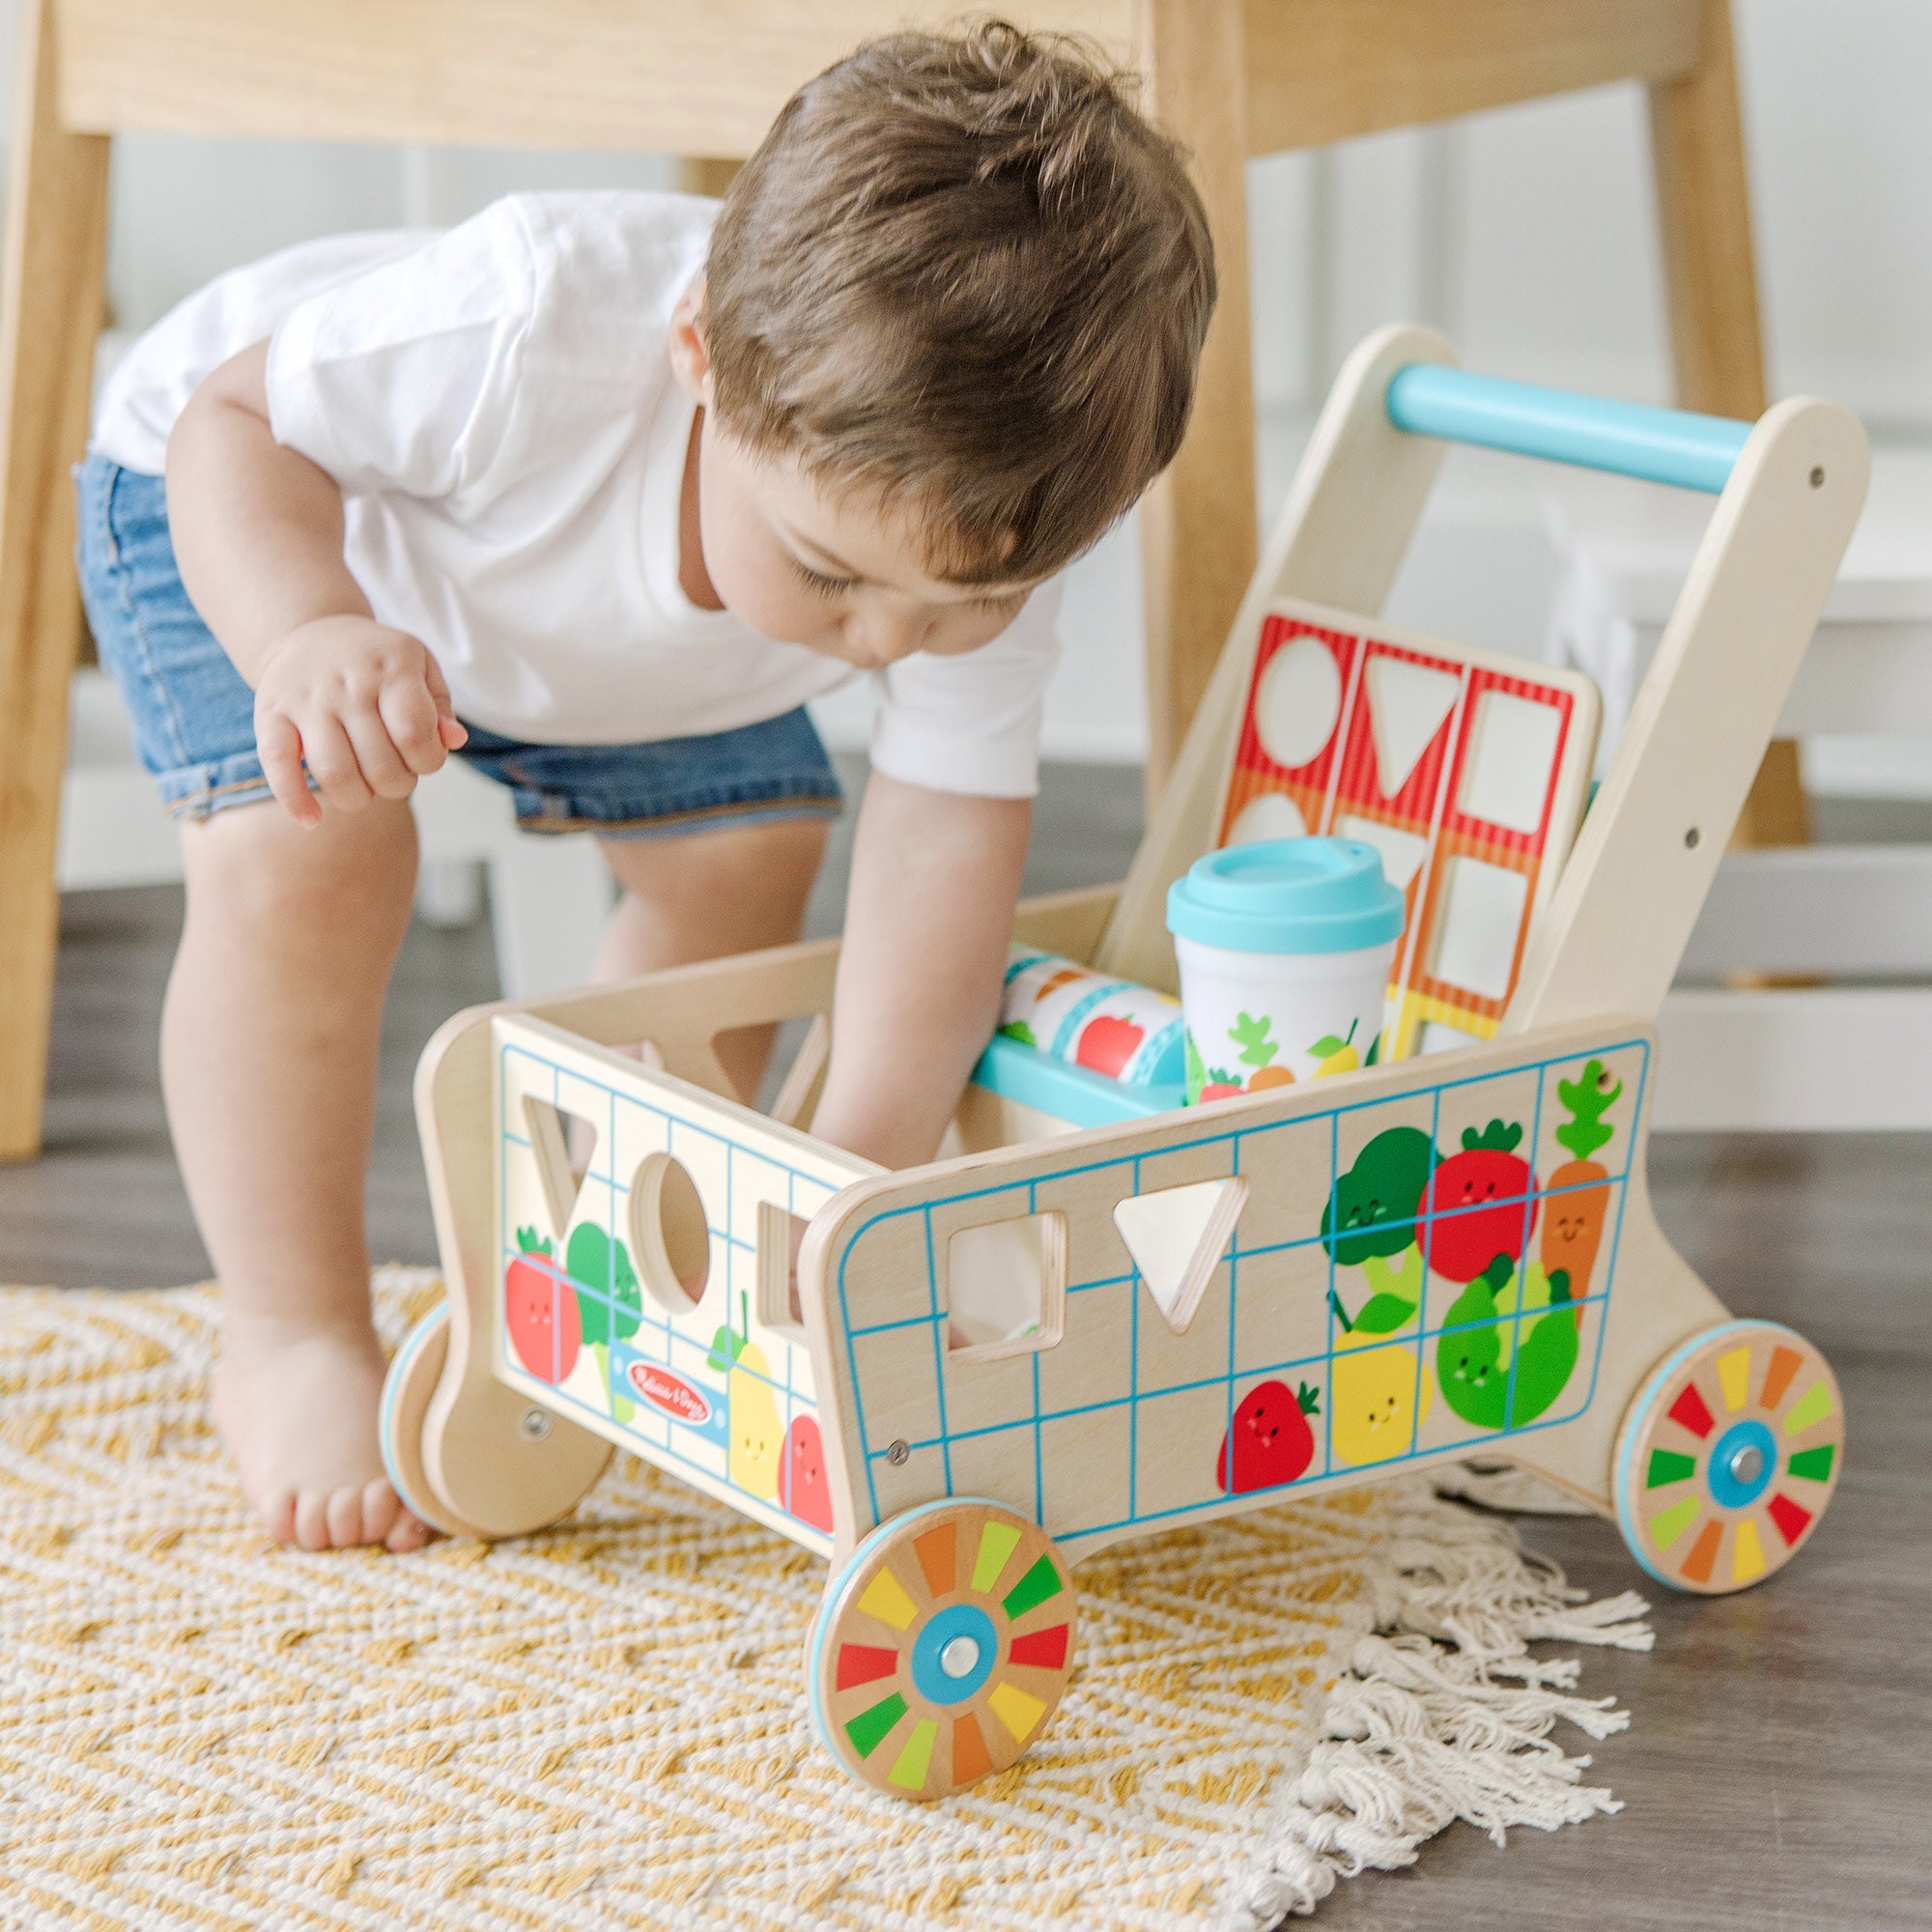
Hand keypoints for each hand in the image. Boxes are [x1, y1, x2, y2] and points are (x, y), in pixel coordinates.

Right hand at [253, 615, 467, 826]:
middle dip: (398, 785)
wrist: (310, 628)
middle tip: (395, 773)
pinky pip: (277, 765)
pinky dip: (294, 800)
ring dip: (358, 798)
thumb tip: (454, 740)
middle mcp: (348, 682)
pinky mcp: (269, 713)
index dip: (428, 762)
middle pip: (380, 766)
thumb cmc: (378, 660)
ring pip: (334, 774)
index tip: (423, 758)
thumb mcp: (420, 666)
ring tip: (364, 787)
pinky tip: (312, 819)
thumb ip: (440, 708)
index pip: (415, 736)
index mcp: (392, 667)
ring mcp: (306, 698)